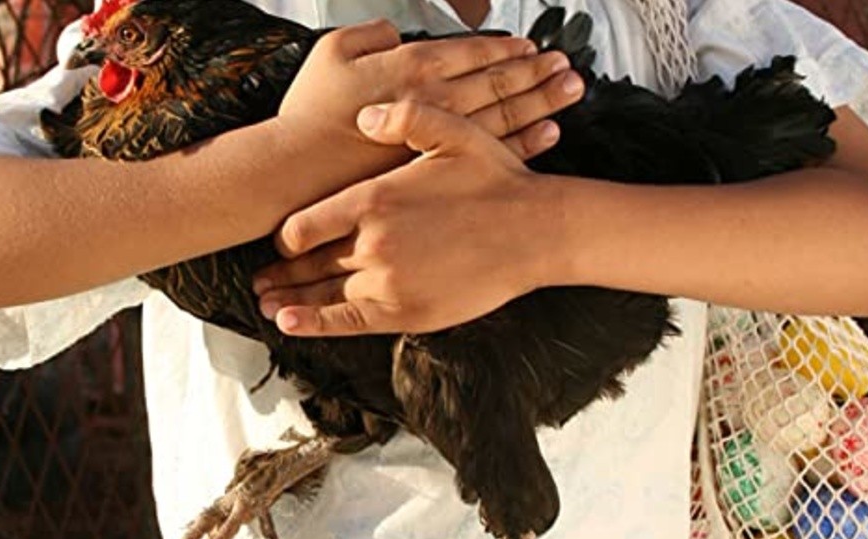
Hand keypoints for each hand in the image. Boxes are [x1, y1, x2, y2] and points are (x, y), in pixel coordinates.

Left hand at [254, 101, 567, 335]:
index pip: (304, 223)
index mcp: (374, 199)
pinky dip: (311, 323)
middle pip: (308, 261)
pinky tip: (287, 324)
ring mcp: (386, 282)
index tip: (283, 240)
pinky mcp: (405, 312)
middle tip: (258, 278)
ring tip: (266, 302)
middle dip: (280, 271)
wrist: (538, 232)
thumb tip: (361, 119)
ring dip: (288, 299)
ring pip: (321, 293)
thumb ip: (403, 120)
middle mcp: (372, 243)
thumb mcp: (453, 132)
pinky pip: (345, 321)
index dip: (286, 233)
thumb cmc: (498, 182)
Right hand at [278, 20, 583, 167]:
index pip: (472, 53)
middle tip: (564, 65)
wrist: (298, 175)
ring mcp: (442, 141)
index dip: (504, 48)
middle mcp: (436, 102)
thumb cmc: (310, 117)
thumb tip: (395, 34)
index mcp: (412, 68)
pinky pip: (494, 154)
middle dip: (536, 73)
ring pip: (506, 116)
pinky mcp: (440, 173)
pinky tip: (549, 133)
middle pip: (499, 83)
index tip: (529, 46)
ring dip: (542, 101)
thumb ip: (371, 35)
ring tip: (570, 90)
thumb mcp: (331, 53)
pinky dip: (526, 141)